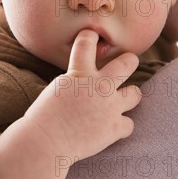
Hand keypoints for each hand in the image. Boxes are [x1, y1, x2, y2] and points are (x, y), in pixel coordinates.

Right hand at [23, 29, 141, 162]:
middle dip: (129, 61)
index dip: (89, 36)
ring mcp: (110, 107)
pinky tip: (112, 128)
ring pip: (135, 93)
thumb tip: (83, 78)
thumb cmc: (42, 118)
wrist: (45, 143)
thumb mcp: (57, 88)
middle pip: (127, 63)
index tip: (91, 35)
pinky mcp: (114, 128)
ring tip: (123, 99)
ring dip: (129, 96)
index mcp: (79, 72)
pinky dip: (121, 127)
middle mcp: (99, 86)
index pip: (86, 43)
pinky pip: (129, 124)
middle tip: (128, 62)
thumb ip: (74, 79)